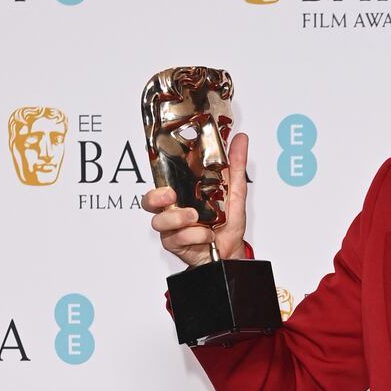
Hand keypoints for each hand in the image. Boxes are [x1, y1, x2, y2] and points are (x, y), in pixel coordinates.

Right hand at [141, 132, 249, 266]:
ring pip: (159, 221)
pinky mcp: (174, 244)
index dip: (157, 169)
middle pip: (149, 201)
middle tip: (170, 195)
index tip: (162, 159)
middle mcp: (174, 209)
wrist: (232, 252)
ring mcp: (172, 227)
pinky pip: (176, 238)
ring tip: (196, 217)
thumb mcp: (235, 191)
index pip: (162, 178)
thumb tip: (241, 138)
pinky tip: (208, 235)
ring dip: (178, 218)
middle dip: (155, 197)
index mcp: (183, 192)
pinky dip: (196, 235)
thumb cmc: (228, 224)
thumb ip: (235, 165)